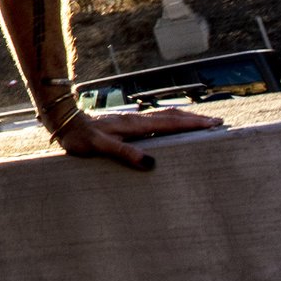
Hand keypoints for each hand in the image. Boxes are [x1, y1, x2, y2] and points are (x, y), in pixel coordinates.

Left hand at [48, 105, 222, 170]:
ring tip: (202, 121)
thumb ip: (124, 153)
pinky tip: (171, 124)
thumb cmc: (80, 137)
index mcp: (134, 125)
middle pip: (171, 117)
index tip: (213, 125)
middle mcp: (136, 120)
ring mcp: (131, 120)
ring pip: (164, 116)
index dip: (192, 125)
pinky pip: (154, 120)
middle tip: (218, 122)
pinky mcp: (125, 123)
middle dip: (195, 120)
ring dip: (184, 118)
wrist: (63, 121)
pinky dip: (169, 120)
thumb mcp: (100, 147)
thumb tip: (150, 163)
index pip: (170, 124)